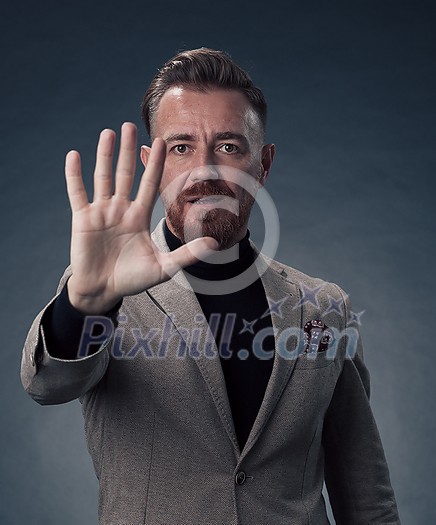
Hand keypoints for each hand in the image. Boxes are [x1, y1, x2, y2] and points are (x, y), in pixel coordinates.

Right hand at [65, 122, 217, 313]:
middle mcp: (121, 210)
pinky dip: (74, 175)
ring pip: (103, 178)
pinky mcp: (83, 220)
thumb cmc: (132, 279)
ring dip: (105, 156)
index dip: (154, 164)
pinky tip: (74, 156)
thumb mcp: (164, 267)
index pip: (149, 184)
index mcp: (139, 216)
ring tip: (108, 133)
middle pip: (125, 174)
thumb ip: (187, 254)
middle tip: (130, 126)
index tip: (161, 142)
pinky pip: (77, 193)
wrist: (104, 291)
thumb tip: (214, 243)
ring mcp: (101, 213)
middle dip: (128, 151)